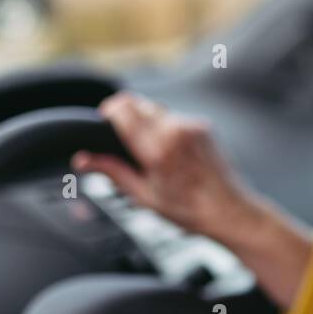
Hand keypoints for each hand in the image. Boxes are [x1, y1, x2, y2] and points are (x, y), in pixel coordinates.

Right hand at [73, 91, 260, 244]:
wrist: (229, 211)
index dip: (107, 111)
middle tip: (121, 137)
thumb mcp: (144, 195)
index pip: (123, 109)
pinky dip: (166, 128)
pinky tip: (171, 153)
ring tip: (149, 151)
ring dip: (146, 121)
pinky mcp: (203, 126)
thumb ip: (112, 171)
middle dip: (124, 114)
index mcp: (157, 149)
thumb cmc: (189, 210)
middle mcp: (175, 131)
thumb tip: (83, 160)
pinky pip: (175, 118)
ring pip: (156, 109)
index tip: (102, 122)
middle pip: (137, 102)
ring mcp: (191, 126)